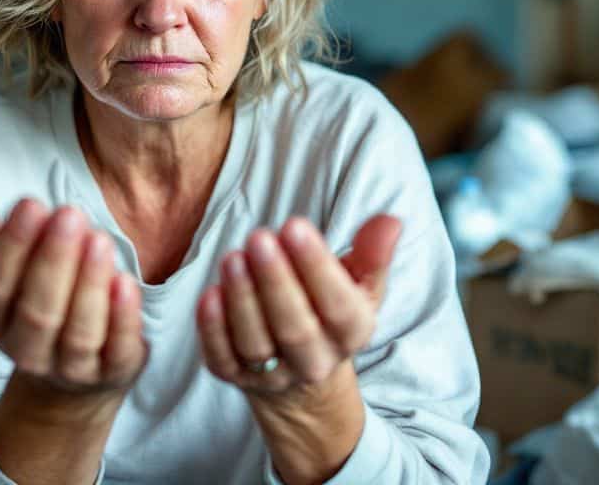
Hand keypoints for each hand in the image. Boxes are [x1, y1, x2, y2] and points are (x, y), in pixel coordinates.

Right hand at [0, 193, 147, 393]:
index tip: (32, 205)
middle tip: (70, 214)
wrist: (74, 361)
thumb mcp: (7, 264)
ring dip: (90, 285)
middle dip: (54, 261)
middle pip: (37, 313)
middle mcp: (25, 350)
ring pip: (78, 334)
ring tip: (100, 239)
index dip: (11, 247)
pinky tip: (126, 282)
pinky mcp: (111, 372)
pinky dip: (123, 317)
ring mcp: (69, 368)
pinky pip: (117, 350)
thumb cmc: (34, 295)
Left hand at [196, 215, 401, 394]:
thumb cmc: (329, 311)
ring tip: (232, 257)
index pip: (338, 306)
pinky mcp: (235, 378)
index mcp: (352, 335)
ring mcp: (273, 375)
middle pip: (296, 329)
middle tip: (259, 237)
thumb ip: (372, 254)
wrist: (301, 375)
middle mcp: (314, 362)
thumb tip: (390, 221)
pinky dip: (212, 330)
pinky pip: (222, 359)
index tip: (294, 225)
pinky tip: (208, 295)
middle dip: (276, 282)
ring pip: (256, 345)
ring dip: (242, 301)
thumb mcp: (359, 284)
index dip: (316, 267)